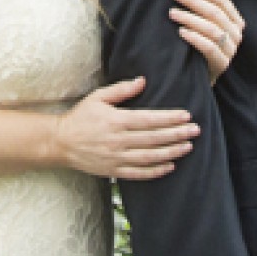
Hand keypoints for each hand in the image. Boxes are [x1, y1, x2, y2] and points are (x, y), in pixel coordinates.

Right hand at [55, 75, 199, 179]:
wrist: (61, 142)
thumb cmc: (81, 116)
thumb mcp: (98, 97)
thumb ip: (121, 90)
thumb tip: (142, 81)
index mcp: (116, 120)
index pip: (149, 120)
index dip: (169, 118)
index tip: (186, 115)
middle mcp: (119, 141)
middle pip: (154, 138)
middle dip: (177, 134)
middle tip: (195, 130)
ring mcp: (116, 158)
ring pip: (150, 157)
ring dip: (171, 152)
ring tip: (188, 146)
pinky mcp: (113, 171)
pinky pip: (139, 174)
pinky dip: (156, 171)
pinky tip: (170, 165)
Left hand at [169, 0, 244, 83]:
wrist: (200, 77)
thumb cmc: (204, 43)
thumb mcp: (212, 20)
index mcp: (236, 21)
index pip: (223, 1)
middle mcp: (237, 35)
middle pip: (216, 14)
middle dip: (194, 2)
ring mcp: (230, 51)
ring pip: (212, 29)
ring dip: (190, 18)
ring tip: (172, 12)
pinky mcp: (221, 65)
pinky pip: (209, 47)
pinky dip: (195, 37)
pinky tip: (181, 31)